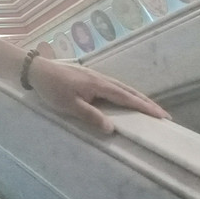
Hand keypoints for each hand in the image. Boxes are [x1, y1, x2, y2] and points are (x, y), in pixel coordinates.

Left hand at [27, 57, 169, 133]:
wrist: (36, 69)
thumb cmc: (52, 88)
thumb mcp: (69, 105)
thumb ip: (90, 116)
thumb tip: (112, 128)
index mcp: (98, 84)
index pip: (126, 97)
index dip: (144, 107)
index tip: (161, 116)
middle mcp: (100, 78)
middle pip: (128, 90)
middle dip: (146, 102)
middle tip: (163, 115)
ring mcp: (94, 76)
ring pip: (121, 87)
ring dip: (136, 97)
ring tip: (148, 108)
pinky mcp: (88, 77)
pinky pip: (112, 86)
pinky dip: (124, 93)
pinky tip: (124, 98)